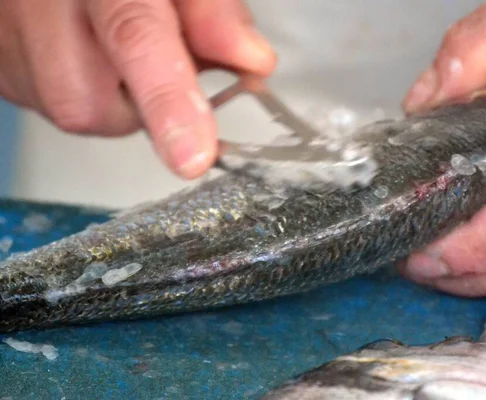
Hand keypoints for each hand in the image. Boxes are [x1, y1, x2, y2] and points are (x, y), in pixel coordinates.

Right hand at [0, 0, 275, 178]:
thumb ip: (212, 14)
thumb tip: (252, 61)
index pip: (134, 36)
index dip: (168, 99)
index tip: (195, 155)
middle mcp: (39, 6)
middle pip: (86, 100)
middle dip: (141, 102)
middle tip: (158, 64)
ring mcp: (8, 39)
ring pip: (71, 114)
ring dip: (116, 101)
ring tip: (119, 57)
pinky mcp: (3, 70)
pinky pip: (53, 107)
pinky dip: (91, 96)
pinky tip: (93, 61)